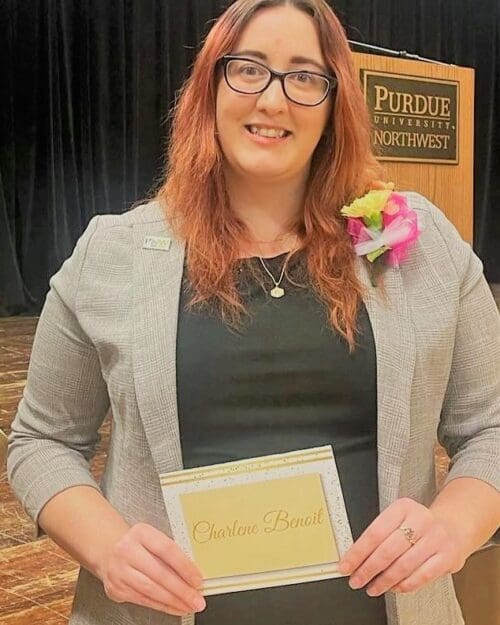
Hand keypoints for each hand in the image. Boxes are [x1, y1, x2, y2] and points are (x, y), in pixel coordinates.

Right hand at [100, 522, 205, 615]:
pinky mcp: (116, 589)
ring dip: (173, 601)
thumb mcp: (152, 537)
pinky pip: (143, 600)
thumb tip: (193, 572)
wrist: (108, 548)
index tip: (197, 579)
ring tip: (189, 605)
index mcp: (141, 533)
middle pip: (159, 573)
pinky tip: (174, 607)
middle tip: (197, 598)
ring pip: (151, 590)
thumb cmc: (137, 543)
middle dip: (182, 590)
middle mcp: (127, 550)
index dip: (184, 566)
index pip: (167, 549)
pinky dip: (162, 606)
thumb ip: (170, 551)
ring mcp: (120, 571)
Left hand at [338, 498, 465, 595]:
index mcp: (403, 507)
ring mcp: (436, 539)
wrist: (453, 527)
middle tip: (356, 580)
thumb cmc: (418, 525)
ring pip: (404, 565)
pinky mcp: (448, 557)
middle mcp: (421, 520)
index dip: (358, 552)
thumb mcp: (399, 519)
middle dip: (368, 569)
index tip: (346, 565)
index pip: (374, 532)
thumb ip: (379, 535)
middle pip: (388, 550)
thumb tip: (354, 557)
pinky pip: (422, 576)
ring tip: (373, 587)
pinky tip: (394, 587)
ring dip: (384, 581)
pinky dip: (404, 585)